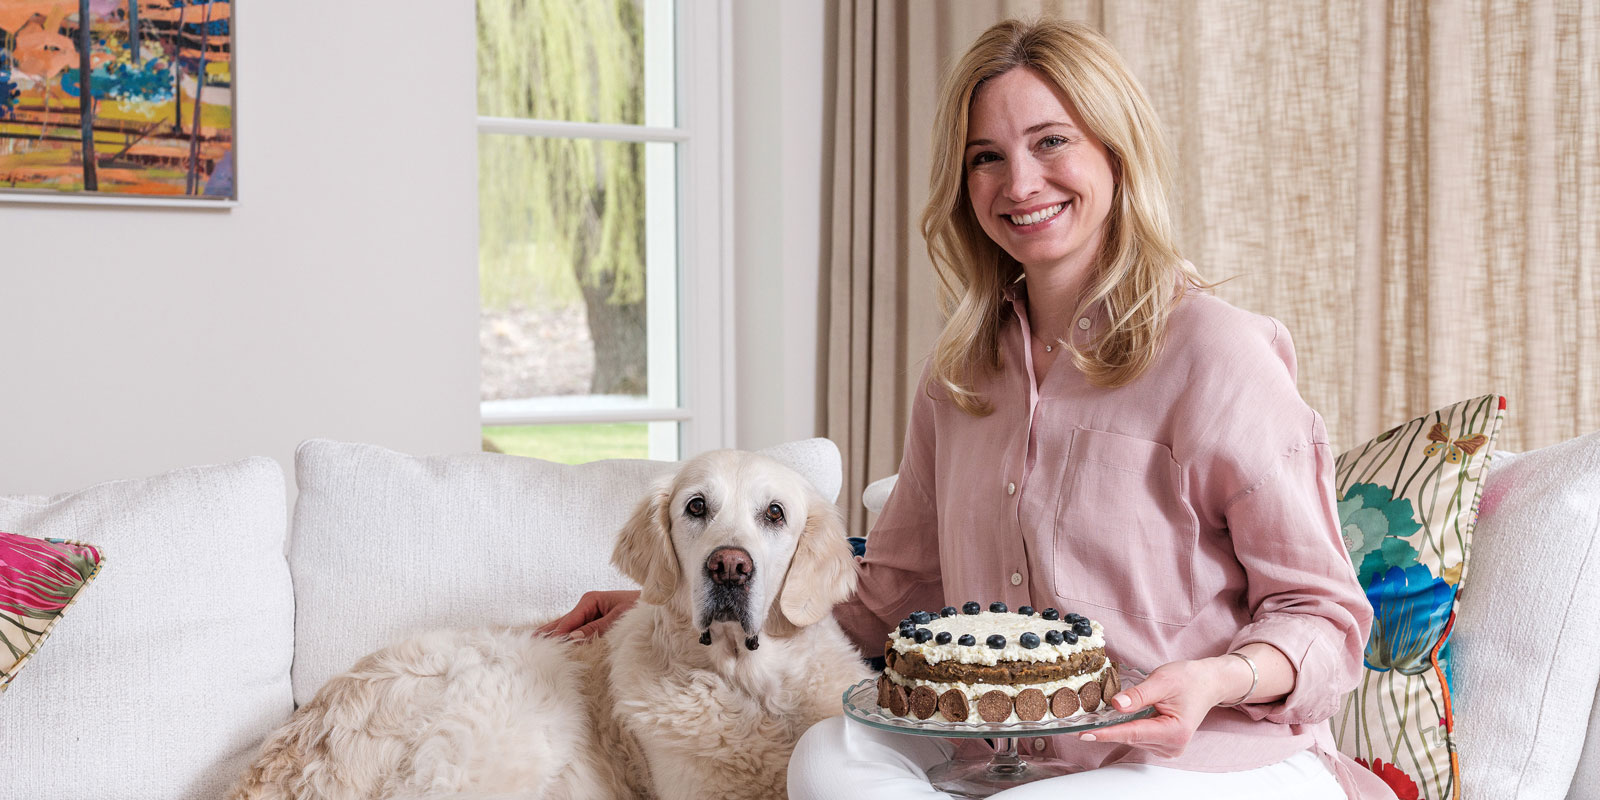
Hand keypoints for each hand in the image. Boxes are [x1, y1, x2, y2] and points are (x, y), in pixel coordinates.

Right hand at [534, 589, 639, 640]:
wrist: (655, 604)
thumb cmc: (639, 608)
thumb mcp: (618, 618)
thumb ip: (595, 628)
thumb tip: (572, 637)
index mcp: (590, 600)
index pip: (569, 621)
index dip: (557, 634)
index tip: (543, 645)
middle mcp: (587, 604)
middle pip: (562, 622)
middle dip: (547, 632)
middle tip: (527, 643)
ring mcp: (589, 611)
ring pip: (566, 625)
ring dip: (552, 634)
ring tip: (533, 642)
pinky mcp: (593, 619)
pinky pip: (575, 628)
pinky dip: (563, 634)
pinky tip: (552, 641)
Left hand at [1077, 657, 1239, 757]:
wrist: (1208, 683)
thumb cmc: (1189, 680)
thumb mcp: (1162, 680)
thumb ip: (1138, 695)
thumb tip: (1116, 705)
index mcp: (1174, 732)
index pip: (1132, 733)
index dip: (1106, 733)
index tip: (1085, 734)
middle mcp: (1172, 746)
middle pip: (1130, 736)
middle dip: (1109, 725)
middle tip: (1086, 716)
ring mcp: (1168, 748)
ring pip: (1132, 737)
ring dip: (1120, 725)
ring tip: (1119, 707)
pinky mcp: (1163, 745)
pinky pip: (1138, 737)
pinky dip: (1129, 726)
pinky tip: (1130, 713)